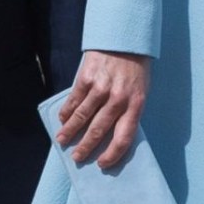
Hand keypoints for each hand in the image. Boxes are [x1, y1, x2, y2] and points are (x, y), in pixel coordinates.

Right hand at [57, 50, 150, 167]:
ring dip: (70, 131)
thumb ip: (128, 110)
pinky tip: (62, 119)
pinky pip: (74, 100)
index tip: (102, 164)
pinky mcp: (87, 77)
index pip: (123, 137)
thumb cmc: (135, 68)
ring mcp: (101, 88)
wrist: (125, 38)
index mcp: (135, 104)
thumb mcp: (140, 90)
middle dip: (86, 147)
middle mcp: (118, 99)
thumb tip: (111, 132)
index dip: (112, 154)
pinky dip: (67, 112)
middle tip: (77, 157)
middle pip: (98, 130)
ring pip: (82, 116)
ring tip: (62, 140)